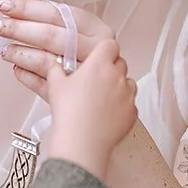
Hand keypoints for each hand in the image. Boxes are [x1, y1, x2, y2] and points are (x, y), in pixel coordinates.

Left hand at [0, 0, 114, 94]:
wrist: (107, 95)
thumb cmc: (92, 56)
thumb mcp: (78, 30)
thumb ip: (53, 11)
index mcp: (97, 29)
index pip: (57, 13)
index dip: (27, 8)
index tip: (4, 5)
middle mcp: (96, 50)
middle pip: (50, 35)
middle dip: (18, 29)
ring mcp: (86, 74)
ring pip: (47, 61)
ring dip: (20, 54)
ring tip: (4, 50)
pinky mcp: (76, 95)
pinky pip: (45, 85)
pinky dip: (27, 77)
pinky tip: (16, 70)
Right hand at [45, 38, 138, 177]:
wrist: (82, 142)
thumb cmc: (70, 114)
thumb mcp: (55, 85)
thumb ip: (56, 69)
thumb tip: (56, 66)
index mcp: (100, 65)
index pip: (109, 45)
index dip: (103, 49)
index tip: (96, 55)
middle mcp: (117, 77)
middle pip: (119, 63)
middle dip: (109, 68)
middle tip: (94, 78)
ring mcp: (128, 95)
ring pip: (128, 82)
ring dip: (118, 85)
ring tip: (100, 97)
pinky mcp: (132, 113)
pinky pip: (129, 103)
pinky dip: (121, 105)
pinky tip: (106, 113)